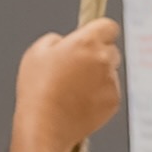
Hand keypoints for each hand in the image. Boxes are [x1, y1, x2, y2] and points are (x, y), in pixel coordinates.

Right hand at [11, 19, 123, 151]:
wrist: (45, 125)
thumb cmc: (37, 89)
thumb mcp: (36, 52)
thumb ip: (56, 39)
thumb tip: (66, 41)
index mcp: (85, 43)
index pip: (108, 26)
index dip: (99, 31)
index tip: (93, 38)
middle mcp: (103, 59)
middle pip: (111, 50)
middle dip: (98, 55)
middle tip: (77, 67)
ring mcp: (111, 81)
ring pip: (110, 72)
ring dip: (98, 76)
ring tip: (73, 89)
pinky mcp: (114, 101)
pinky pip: (110, 91)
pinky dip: (99, 95)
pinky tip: (79, 102)